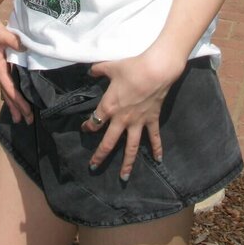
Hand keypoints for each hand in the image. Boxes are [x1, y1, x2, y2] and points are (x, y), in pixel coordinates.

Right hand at [0, 4, 31, 123]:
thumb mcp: (1, 33)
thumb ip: (13, 41)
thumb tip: (25, 49)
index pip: (9, 87)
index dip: (18, 100)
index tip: (26, 111)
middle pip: (7, 92)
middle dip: (16, 107)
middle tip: (26, 121)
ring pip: (7, 87)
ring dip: (14, 101)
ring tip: (20, 115)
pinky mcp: (1, 59)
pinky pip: (8, 78)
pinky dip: (12, 89)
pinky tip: (16, 94)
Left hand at [80, 49, 185, 179]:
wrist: (155, 71)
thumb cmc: (132, 68)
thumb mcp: (111, 67)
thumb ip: (99, 70)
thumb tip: (90, 70)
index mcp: (109, 106)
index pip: (95, 121)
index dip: (88, 126)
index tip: (85, 129)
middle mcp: (122, 119)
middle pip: (109, 142)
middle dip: (100, 155)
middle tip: (93, 166)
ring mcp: (138, 122)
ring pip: (131, 147)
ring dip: (127, 163)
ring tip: (123, 177)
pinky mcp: (151, 120)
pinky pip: (154, 137)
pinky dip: (157, 148)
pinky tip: (158, 160)